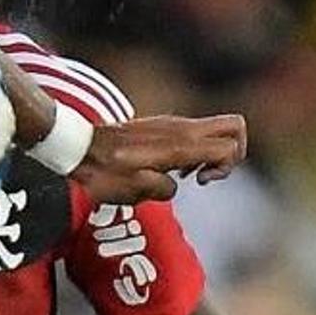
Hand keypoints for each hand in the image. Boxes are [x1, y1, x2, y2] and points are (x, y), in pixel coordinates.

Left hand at [71, 112, 248, 205]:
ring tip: (188, 174)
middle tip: (208, 174)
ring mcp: (173, 123)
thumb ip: (163, 189)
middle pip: (235, 126)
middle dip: (235, 152)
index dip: (226, 167)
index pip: (229, 146)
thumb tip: (173, 185)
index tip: (199, 181)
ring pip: (218, 128)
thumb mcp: (134, 191)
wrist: (79, 147)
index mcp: (179, 145)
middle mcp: (182, 129)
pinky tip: (174, 167)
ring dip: (214, 152)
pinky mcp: (164, 125)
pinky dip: (198, 149)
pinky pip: (198, 131)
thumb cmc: (105, 172)